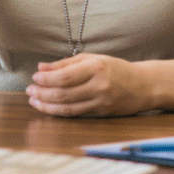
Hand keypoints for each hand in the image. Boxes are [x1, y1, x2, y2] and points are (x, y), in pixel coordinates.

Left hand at [25, 53, 149, 116]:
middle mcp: (99, 86)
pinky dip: (60, 111)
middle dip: (42, 93)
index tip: (34, 77)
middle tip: (29, 90)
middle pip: (64, 94)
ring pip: (68, 108)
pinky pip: (76, 114)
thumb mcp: (92, 58)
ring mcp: (101, 102)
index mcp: (96, 68)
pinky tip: (49, 107)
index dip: (46, 79)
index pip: (64, 76)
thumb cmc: (115, 68)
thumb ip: (66, 63)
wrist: (144, 86)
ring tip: (34, 100)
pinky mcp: (102, 114)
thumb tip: (42, 68)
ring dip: (47, 105)